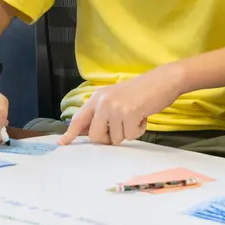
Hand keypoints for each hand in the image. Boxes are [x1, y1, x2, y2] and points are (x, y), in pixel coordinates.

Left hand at [59, 68, 181, 145]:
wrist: (162, 80)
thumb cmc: (140, 91)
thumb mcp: (116, 98)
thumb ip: (101, 113)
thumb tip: (89, 132)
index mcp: (97, 98)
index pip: (79, 118)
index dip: (70, 133)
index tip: (62, 143)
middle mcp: (103, 102)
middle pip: (96, 136)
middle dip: (109, 138)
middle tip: (122, 127)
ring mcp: (116, 107)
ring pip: (116, 138)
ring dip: (128, 132)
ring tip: (135, 116)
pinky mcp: (130, 113)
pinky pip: (131, 136)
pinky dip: (139, 130)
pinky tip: (142, 116)